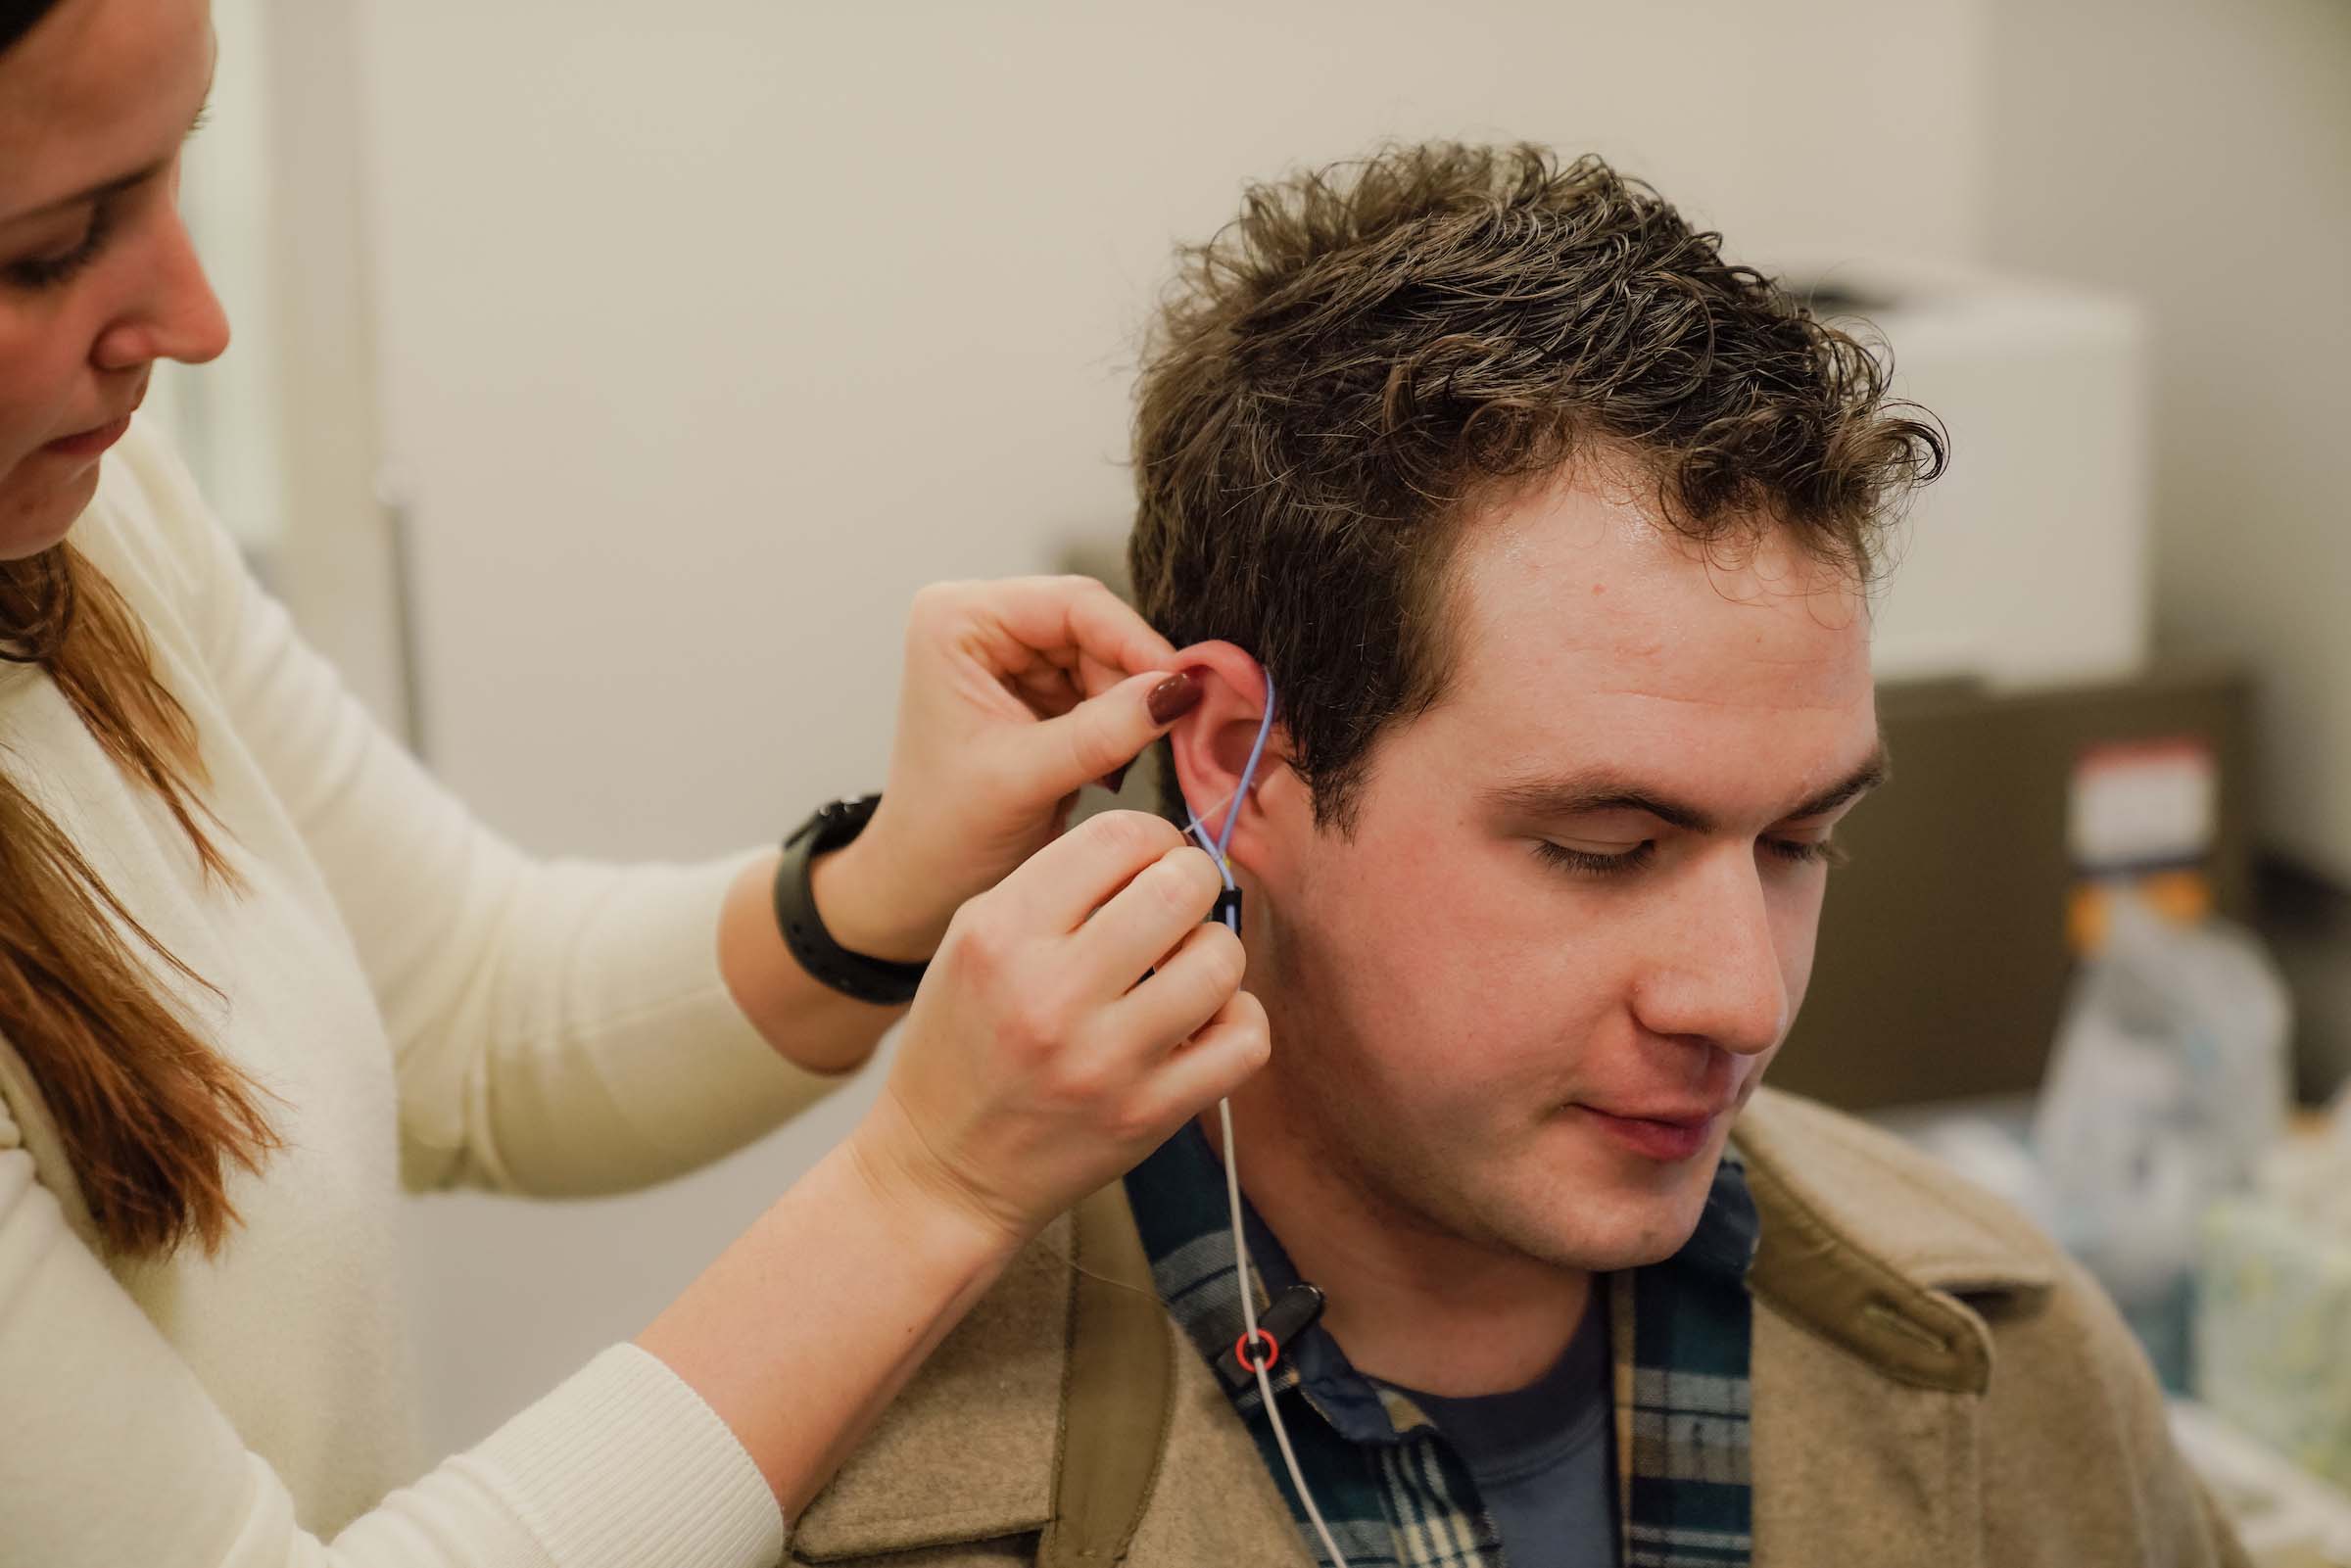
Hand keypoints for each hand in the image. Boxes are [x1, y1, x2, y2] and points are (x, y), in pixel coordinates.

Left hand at [811, 578, 1201, 961]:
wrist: (923, 881)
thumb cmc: (943, 832)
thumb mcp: (1023, 778)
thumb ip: (1102, 733)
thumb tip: (1179, 690)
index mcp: (959, 620)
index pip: (1072, 603)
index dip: (1134, 641)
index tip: (1185, 686)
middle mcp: (985, 623)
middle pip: (1095, 627)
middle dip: (1131, 682)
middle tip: (1161, 734)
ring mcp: (1011, 654)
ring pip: (1107, 659)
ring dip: (1126, 711)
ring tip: (1111, 768)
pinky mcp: (1035, 688)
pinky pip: (1104, 688)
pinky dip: (1117, 726)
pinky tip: (1103, 768)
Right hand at [850, 810, 1269, 1247]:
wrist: (943, 1170)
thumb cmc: (962, 1046)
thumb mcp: (973, 942)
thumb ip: (1055, 887)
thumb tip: (1159, 850)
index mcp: (1001, 933)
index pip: (1120, 837)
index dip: (1154, 838)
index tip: (1151, 863)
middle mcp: (1053, 991)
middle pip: (1181, 887)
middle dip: (1193, 884)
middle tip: (1178, 908)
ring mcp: (1105, 1058)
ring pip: (1221, 959)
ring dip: (1215, 953)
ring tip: (1184, 969)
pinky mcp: (1148, 1114)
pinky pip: (1245, 1039)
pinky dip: (1236, 1020)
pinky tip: (1201, 1023)